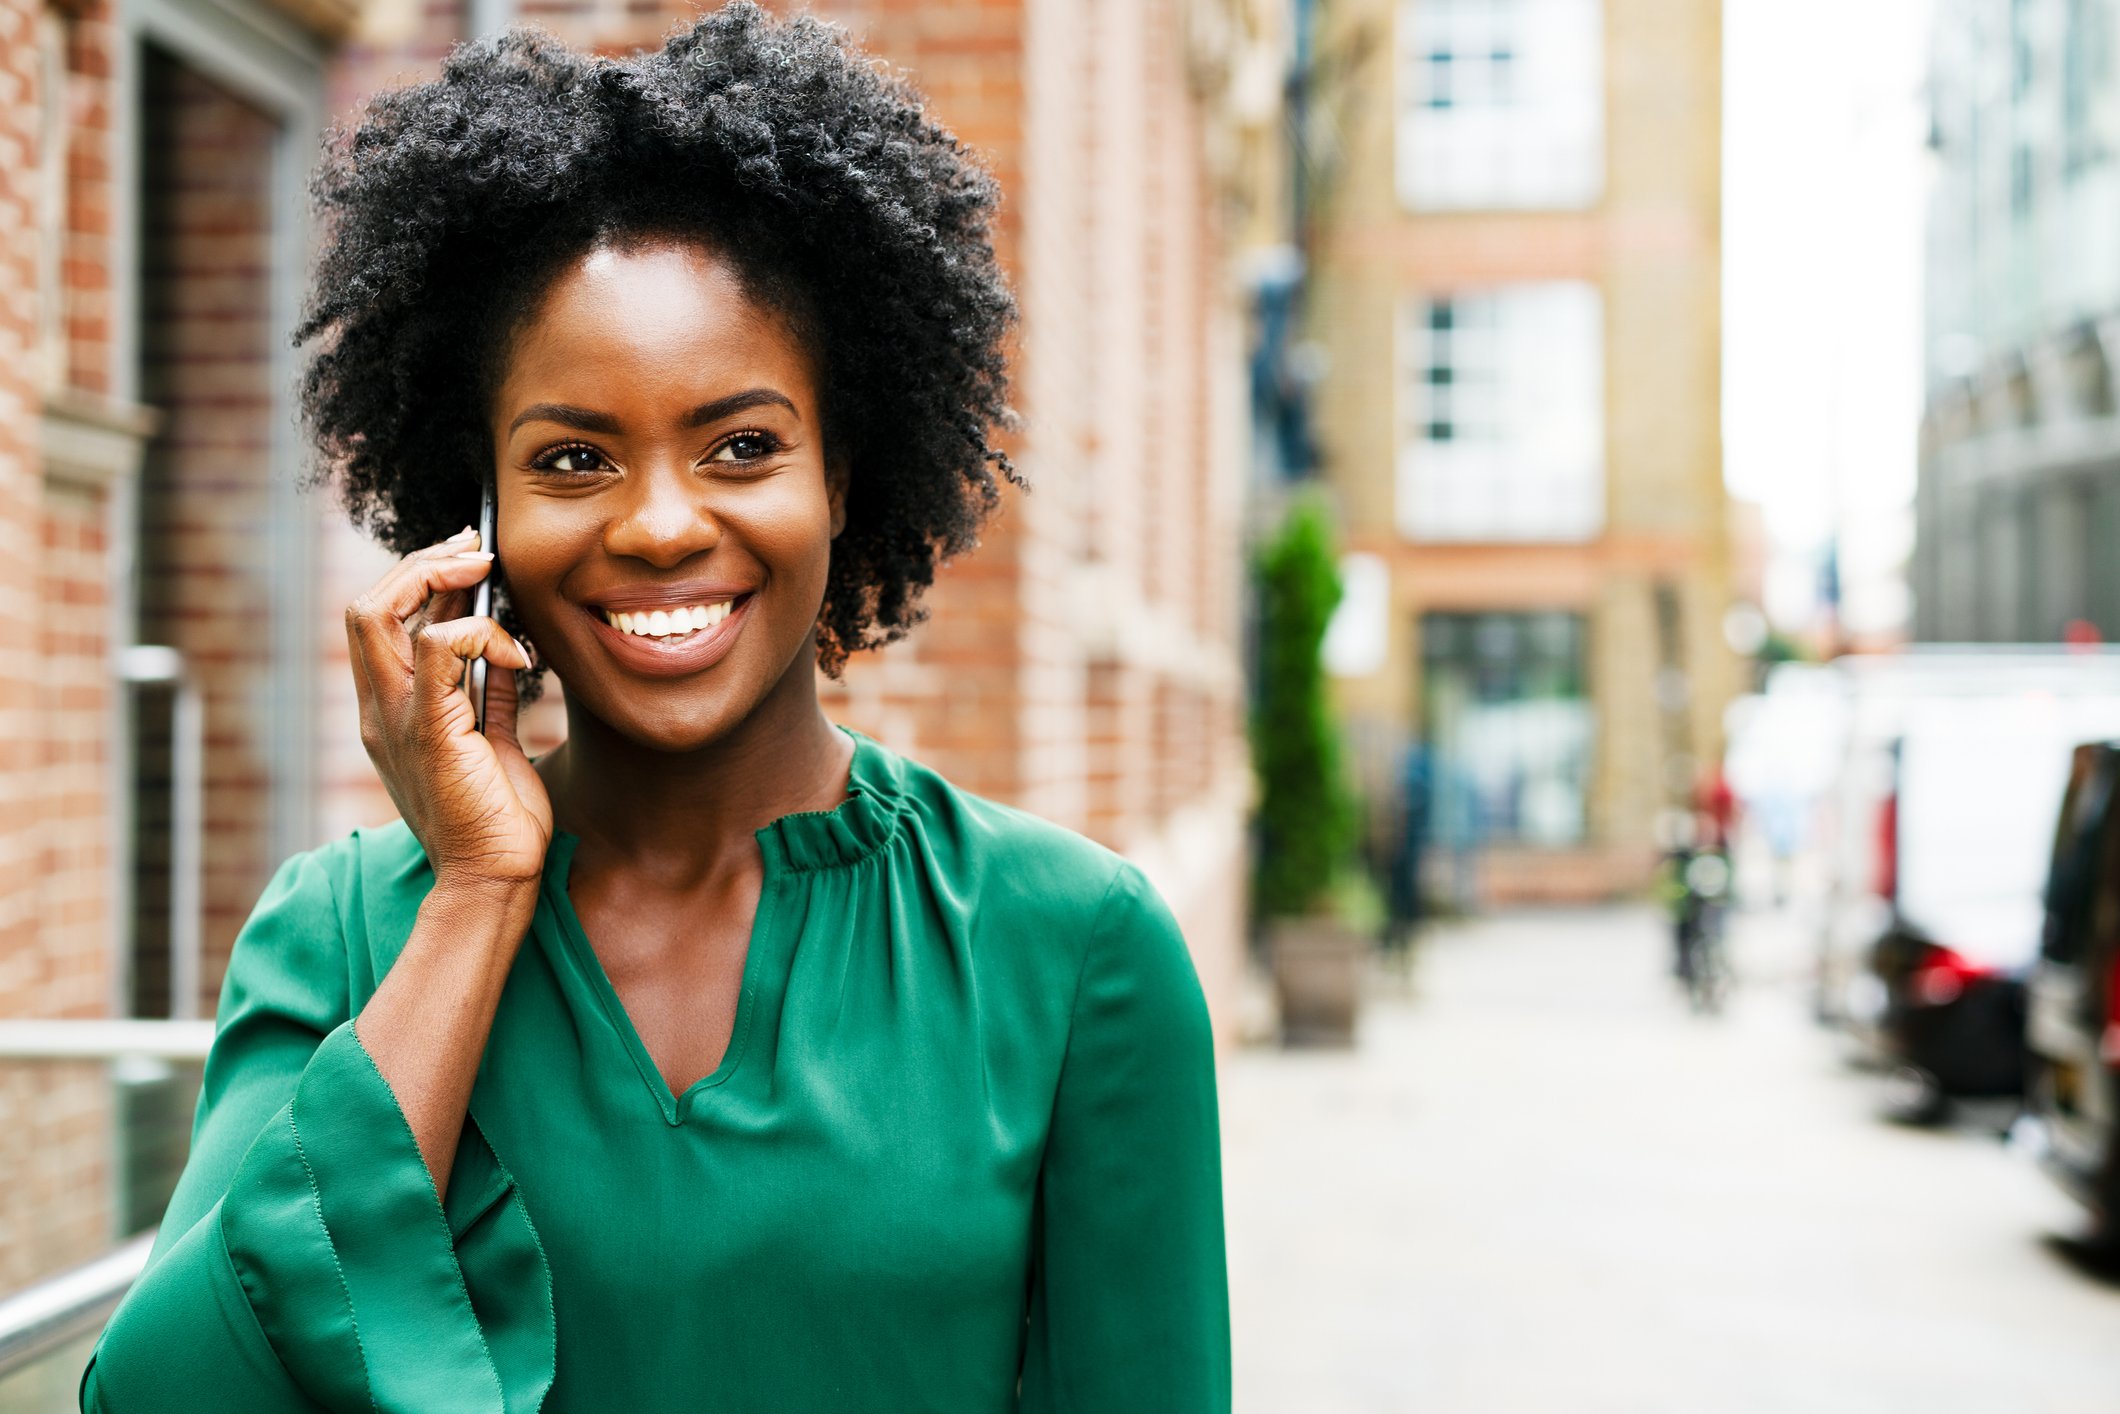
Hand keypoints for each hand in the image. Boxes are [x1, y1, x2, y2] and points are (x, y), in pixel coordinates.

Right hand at [345, 526, 550, 889]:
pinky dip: (476, 631)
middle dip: (419, 563)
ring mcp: (394, 720)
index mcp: (389, 712)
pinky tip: (515, 653)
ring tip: (486, 570)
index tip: (469, 561)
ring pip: (377, 613)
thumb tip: (503, 650)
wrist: (496, 879)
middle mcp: (379, 711)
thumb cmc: (499, 819)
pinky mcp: (428, 731)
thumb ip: (485, 693)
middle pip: (365, 606)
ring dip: (434, 576)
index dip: (418, 580)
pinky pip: (433, 648)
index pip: (380, 624)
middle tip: (475, 549)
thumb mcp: (492, 741)